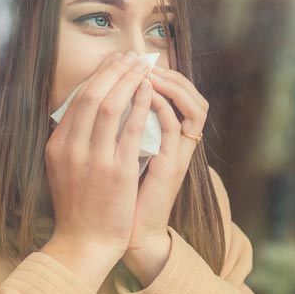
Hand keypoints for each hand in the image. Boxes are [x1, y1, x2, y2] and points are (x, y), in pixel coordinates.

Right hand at [43, 51, 153, 287]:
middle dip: (113, 71)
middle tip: (130, 56)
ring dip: (128, 80)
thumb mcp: (61, 169)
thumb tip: (82, 110)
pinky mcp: (118, 172)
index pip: (77, 100)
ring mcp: (94, 160)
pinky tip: (149, 91)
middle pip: (92, 96)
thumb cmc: (77, 207)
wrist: (84, 243)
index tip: (113, 63)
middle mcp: (72, 149)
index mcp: (57, 146)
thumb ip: (70, 140)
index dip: (98, 76)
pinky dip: (140, 105)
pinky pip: (130, 129)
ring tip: (142, 66)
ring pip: (110, 106)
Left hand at [122, 64, 208, 284]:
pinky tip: (147, 93)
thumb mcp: (118, 153)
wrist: (124, 233)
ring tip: (148, 71)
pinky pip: (176, 127)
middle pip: (192, 96)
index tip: (135, 62)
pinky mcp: (173, 165)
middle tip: (144, 60)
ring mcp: (179, 154)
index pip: (178, 97)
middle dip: (170, 74)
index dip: (163, 76)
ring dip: (172, 85)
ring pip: (194, 107)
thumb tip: (100, 99)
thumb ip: (120, 129)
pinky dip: (163, 106)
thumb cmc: (118, 195)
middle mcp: (179, 144)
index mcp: (168, 139)